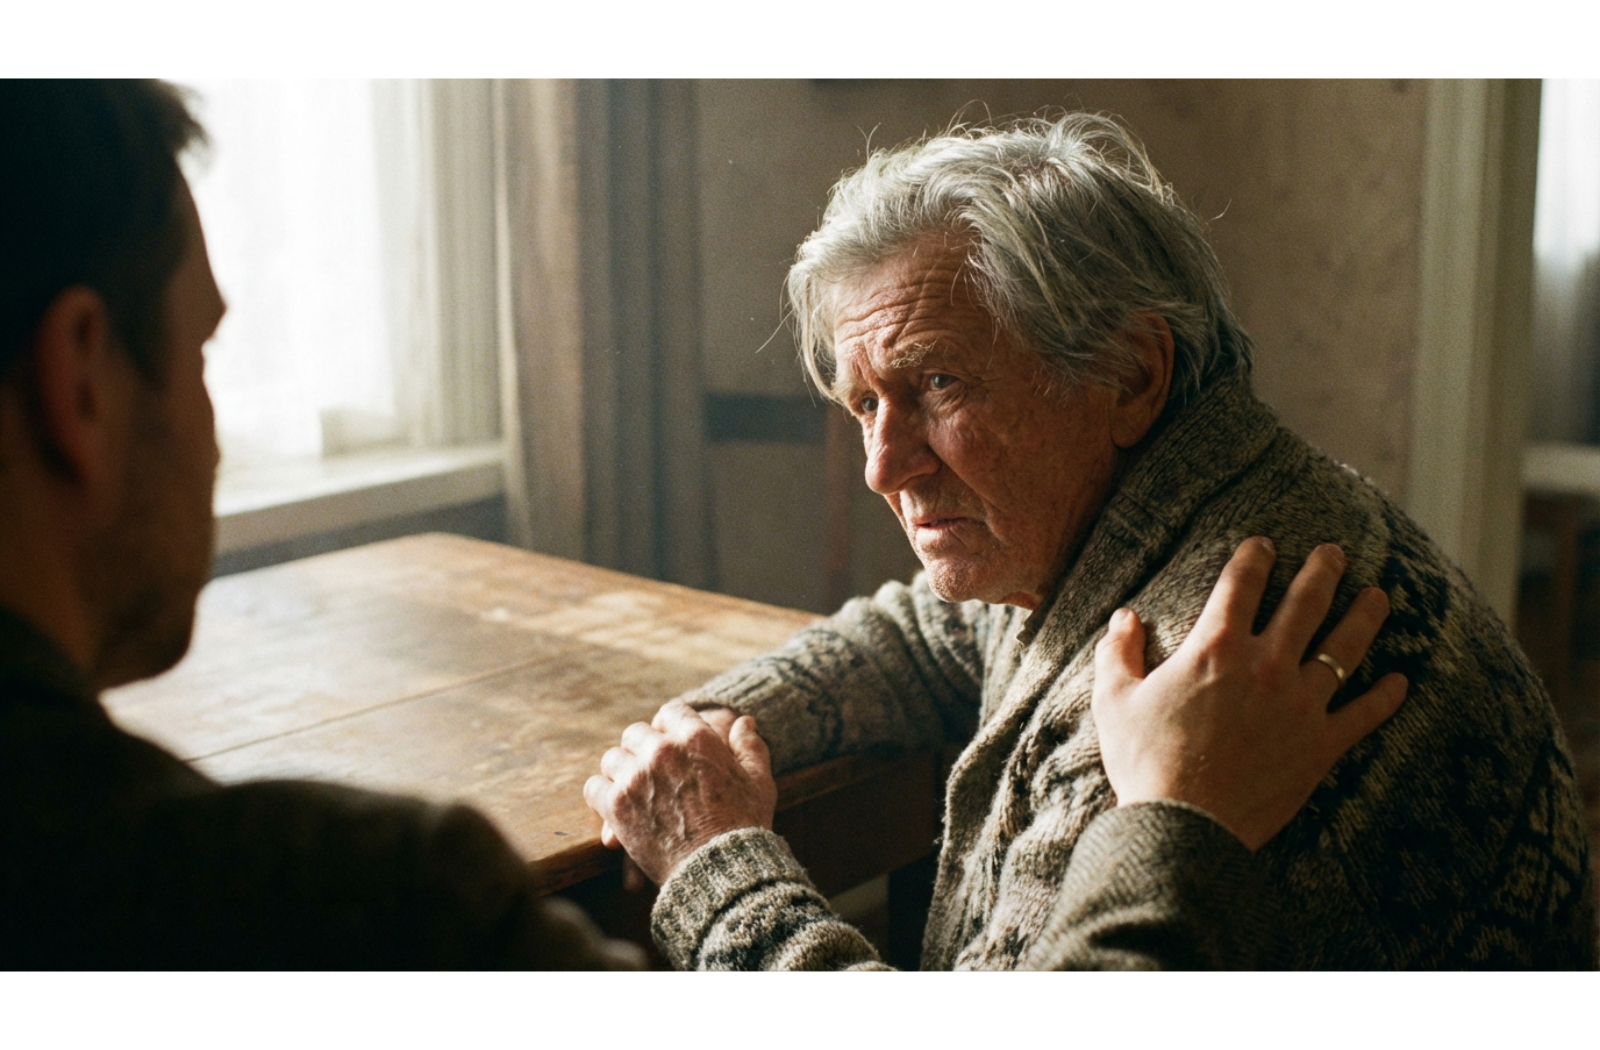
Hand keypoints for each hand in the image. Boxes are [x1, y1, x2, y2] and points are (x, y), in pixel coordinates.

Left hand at [583, 700, 776, 884]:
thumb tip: (744, 722)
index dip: (670, 726)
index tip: (670, 742)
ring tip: (631, 789)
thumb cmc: (744, 825)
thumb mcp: (759, 781)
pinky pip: (594, 787)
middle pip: (635, 734)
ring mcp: (636, 777)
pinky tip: (614, 805)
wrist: (721, 869)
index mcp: (696, 738)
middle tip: (649, 770)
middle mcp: (661, 751)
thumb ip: (750, 746)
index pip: (670, 712)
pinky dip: (602, 795)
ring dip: (620, 772)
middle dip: (642, 749)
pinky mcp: (617, 806)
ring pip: (612, 759)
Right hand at [1093, 537, 1407, 850]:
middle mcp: (1265, 665)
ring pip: (1344, 647)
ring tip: (1379, 595)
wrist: (1184, 825)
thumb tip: (1124, 616)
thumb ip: (1117, 652)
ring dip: (1365, 616)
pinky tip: (1400, 680)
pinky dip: (1385, 697)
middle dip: (1322, 570)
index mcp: (1215, 648)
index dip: (1254, 557)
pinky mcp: (1321, 745)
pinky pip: (1364, 714)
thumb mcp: (1114, 701)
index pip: (1241, 584)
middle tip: (1335, 551)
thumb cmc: (1145, 762)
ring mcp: (1300, 704)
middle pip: (1305, 603)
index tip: (1263, 543)